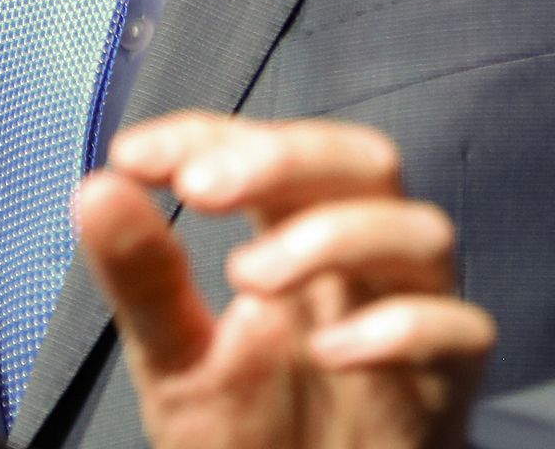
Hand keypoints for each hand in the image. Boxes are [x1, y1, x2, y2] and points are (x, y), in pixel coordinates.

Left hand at [74, 112, 493, 448]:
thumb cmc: (257, 433)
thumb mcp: (178, 359)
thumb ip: (146, 279)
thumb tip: (95, 189)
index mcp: (301, 236)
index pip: (271, 148)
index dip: (206, 134)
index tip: (133, 157)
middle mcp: (367, 261)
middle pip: (364, 161)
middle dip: (284, 157)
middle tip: (200, 189)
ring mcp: (416, 316)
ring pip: (421, 231)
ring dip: (334, 234)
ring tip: (249, 276)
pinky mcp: (447, 387)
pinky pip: (459, 331)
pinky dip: (399, 327)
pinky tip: (329, 350)